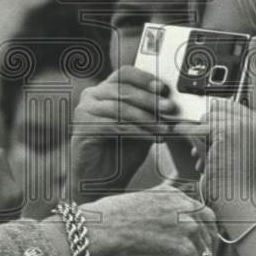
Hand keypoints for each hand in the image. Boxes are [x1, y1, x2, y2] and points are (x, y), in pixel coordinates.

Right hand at [69, 66, 177, 200]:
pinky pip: (114, 125)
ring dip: (146, 118)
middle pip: (123, 89)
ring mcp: (84, 110)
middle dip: (150, 100)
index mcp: (105, 90)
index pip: (124, 73)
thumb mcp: (142, 127)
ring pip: (120, 107)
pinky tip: (150, 138)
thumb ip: (151, 113)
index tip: (163, 88)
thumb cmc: (120, 153)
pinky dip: (136, 131)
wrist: (101, 182)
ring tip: (164, 129)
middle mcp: (91, 96)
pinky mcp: (83, 127)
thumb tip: (171, 104)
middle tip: (170, 108)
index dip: (145, 78)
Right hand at [84, 186, 216, 255]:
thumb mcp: (138, 198)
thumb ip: (157, 200)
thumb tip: (163, 201)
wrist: (101, 231)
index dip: (203, 229)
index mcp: (174, 195)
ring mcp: (188, 232)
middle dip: (207, 248)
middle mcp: (185, 210)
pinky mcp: (185, 255)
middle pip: (207, 233)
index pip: (200, 213)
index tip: (203, 240)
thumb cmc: (108, 218)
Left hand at [194, 39, 255, 216]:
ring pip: (206, 116)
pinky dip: (194, 144)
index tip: (254, 38)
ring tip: (214, 160)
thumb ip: (235, 128)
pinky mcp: (226, 133)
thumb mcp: (244, 152)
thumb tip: (210, 111)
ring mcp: (244, 126)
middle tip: (218, 154)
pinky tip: (207, 160)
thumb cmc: (239, 182)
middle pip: (219, 106)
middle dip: (208, 128)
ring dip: (200, 138)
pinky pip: (196, 128)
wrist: (242, 205)